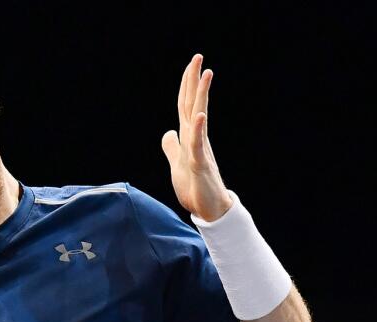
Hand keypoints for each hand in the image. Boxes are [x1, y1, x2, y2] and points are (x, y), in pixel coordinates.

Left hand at [161, 54, 233, 221]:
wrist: (208, 209)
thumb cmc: (195, 187)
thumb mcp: (178, 164)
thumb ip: (172, 147)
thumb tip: (168, 133)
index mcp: (189, 137)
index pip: (185, 106)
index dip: (186, 86)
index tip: (191, 64)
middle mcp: (196, 138)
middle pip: (192, 104)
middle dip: (193, 81)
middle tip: (198, 56)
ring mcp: (200, 149)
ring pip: (198, 117)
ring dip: (201, 96)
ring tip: (206, 74)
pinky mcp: (200, 164)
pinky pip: (198, 144)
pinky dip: (197, 129)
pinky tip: (198, 115)